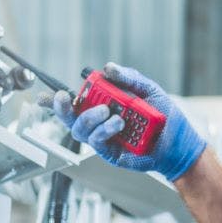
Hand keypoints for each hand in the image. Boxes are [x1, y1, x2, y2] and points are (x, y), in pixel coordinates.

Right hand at [50, 62, 206, 179]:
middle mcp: (100, 123)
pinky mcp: (112, 154)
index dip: (53, 101)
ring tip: (110, 113)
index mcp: (104, 105)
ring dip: (90, 119)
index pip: (74, 102)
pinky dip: (105, 131)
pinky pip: (98, 143)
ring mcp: (104, 139)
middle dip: (62, 108)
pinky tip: (118, 124)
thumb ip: (128, 78)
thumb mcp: (148, 90)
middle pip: (70, 118)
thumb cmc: (164, 116)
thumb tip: (107, 68)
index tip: (41, 96)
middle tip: (66, 98)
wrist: (180, 142)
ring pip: (81, 131)